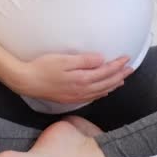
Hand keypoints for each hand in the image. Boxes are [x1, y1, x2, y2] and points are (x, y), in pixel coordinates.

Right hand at [10, 52, 134, 103]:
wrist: (26, 81)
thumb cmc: (43, 67)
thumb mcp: (64, 60)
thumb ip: (84, 61)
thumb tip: (101, 60)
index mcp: (82, 79)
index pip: (105, 72)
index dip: (117, 65)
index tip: (126, 57)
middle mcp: (81, 90)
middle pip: (106, 83)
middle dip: (120, 75)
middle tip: (130, 68)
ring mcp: (76, 96)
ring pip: (101, 91)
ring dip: (113, 85)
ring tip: (122, 79)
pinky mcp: (70, 98)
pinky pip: (92, 97)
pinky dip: (102, 92)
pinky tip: (104, 90)